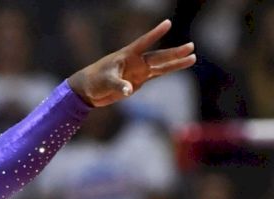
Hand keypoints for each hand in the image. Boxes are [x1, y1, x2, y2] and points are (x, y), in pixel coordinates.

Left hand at [68, 19, 195, 107]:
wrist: (88, 91)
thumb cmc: (94, 81)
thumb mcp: (104, 82)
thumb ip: (118, 85)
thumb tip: (129, 89)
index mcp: (126, 56)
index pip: (144, 42)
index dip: (155, 33)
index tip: (168, 23)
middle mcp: (135, 61)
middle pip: (158, 56)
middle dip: (174, 53)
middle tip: (191, 46)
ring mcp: (139, 70)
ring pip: (162, 65)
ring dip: (176, 62)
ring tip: (193, 57)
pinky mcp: (139, 80)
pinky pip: (158, 74)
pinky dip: (170, 70)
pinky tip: (183, 65)